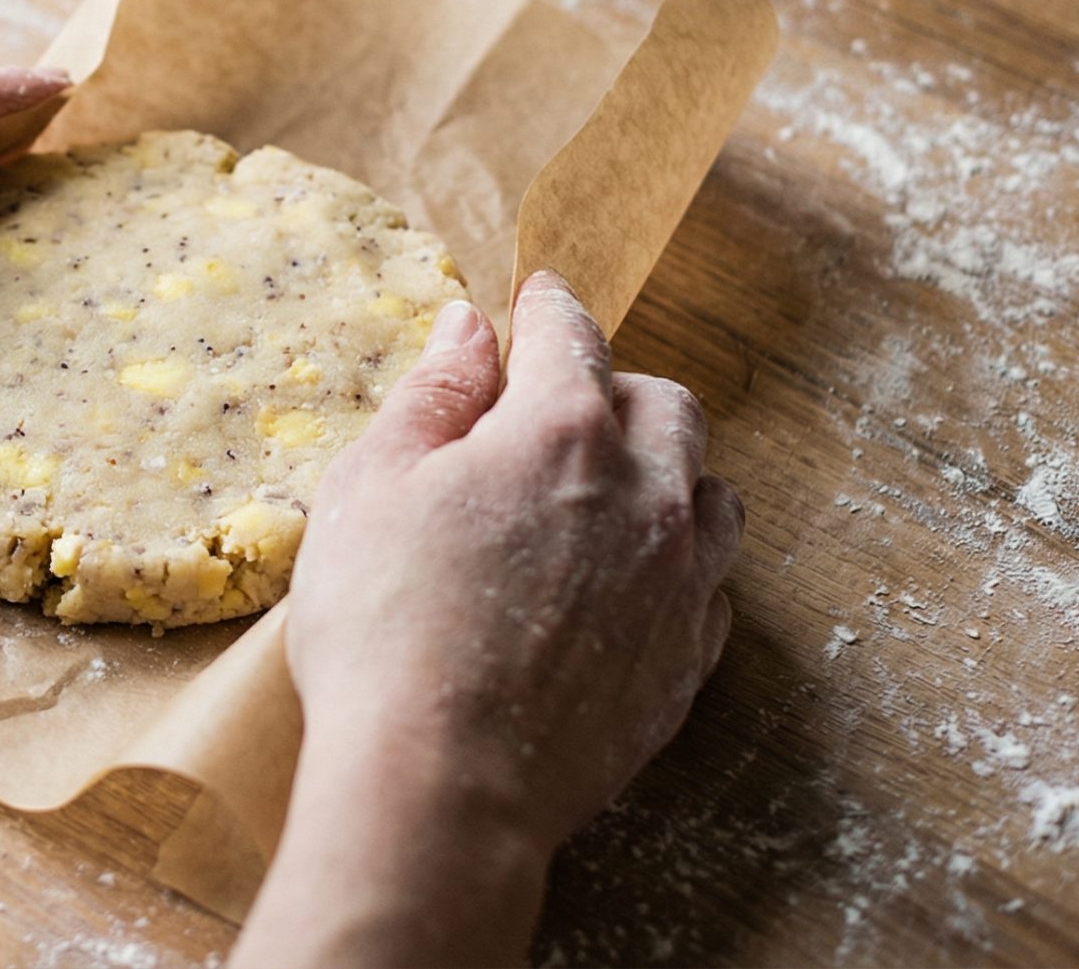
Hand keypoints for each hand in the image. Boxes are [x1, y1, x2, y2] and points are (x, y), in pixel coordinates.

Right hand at [232, 271, 740, 967]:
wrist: (443, 783)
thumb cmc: (384, 628)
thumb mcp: (369, 487)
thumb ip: (431, 397)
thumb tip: (467, 328)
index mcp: (560, 431)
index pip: (569, 335)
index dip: (549, 307)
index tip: (539, 294)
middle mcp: (644, 492)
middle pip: (663, 404)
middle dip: (614, 387)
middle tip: (557, 406)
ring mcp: (679, 582)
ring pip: (709, 491)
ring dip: (666, 473)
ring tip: (608, 492)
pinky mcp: (686, 663)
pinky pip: (709, 586)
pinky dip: (677, 564)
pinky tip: (628, 582)